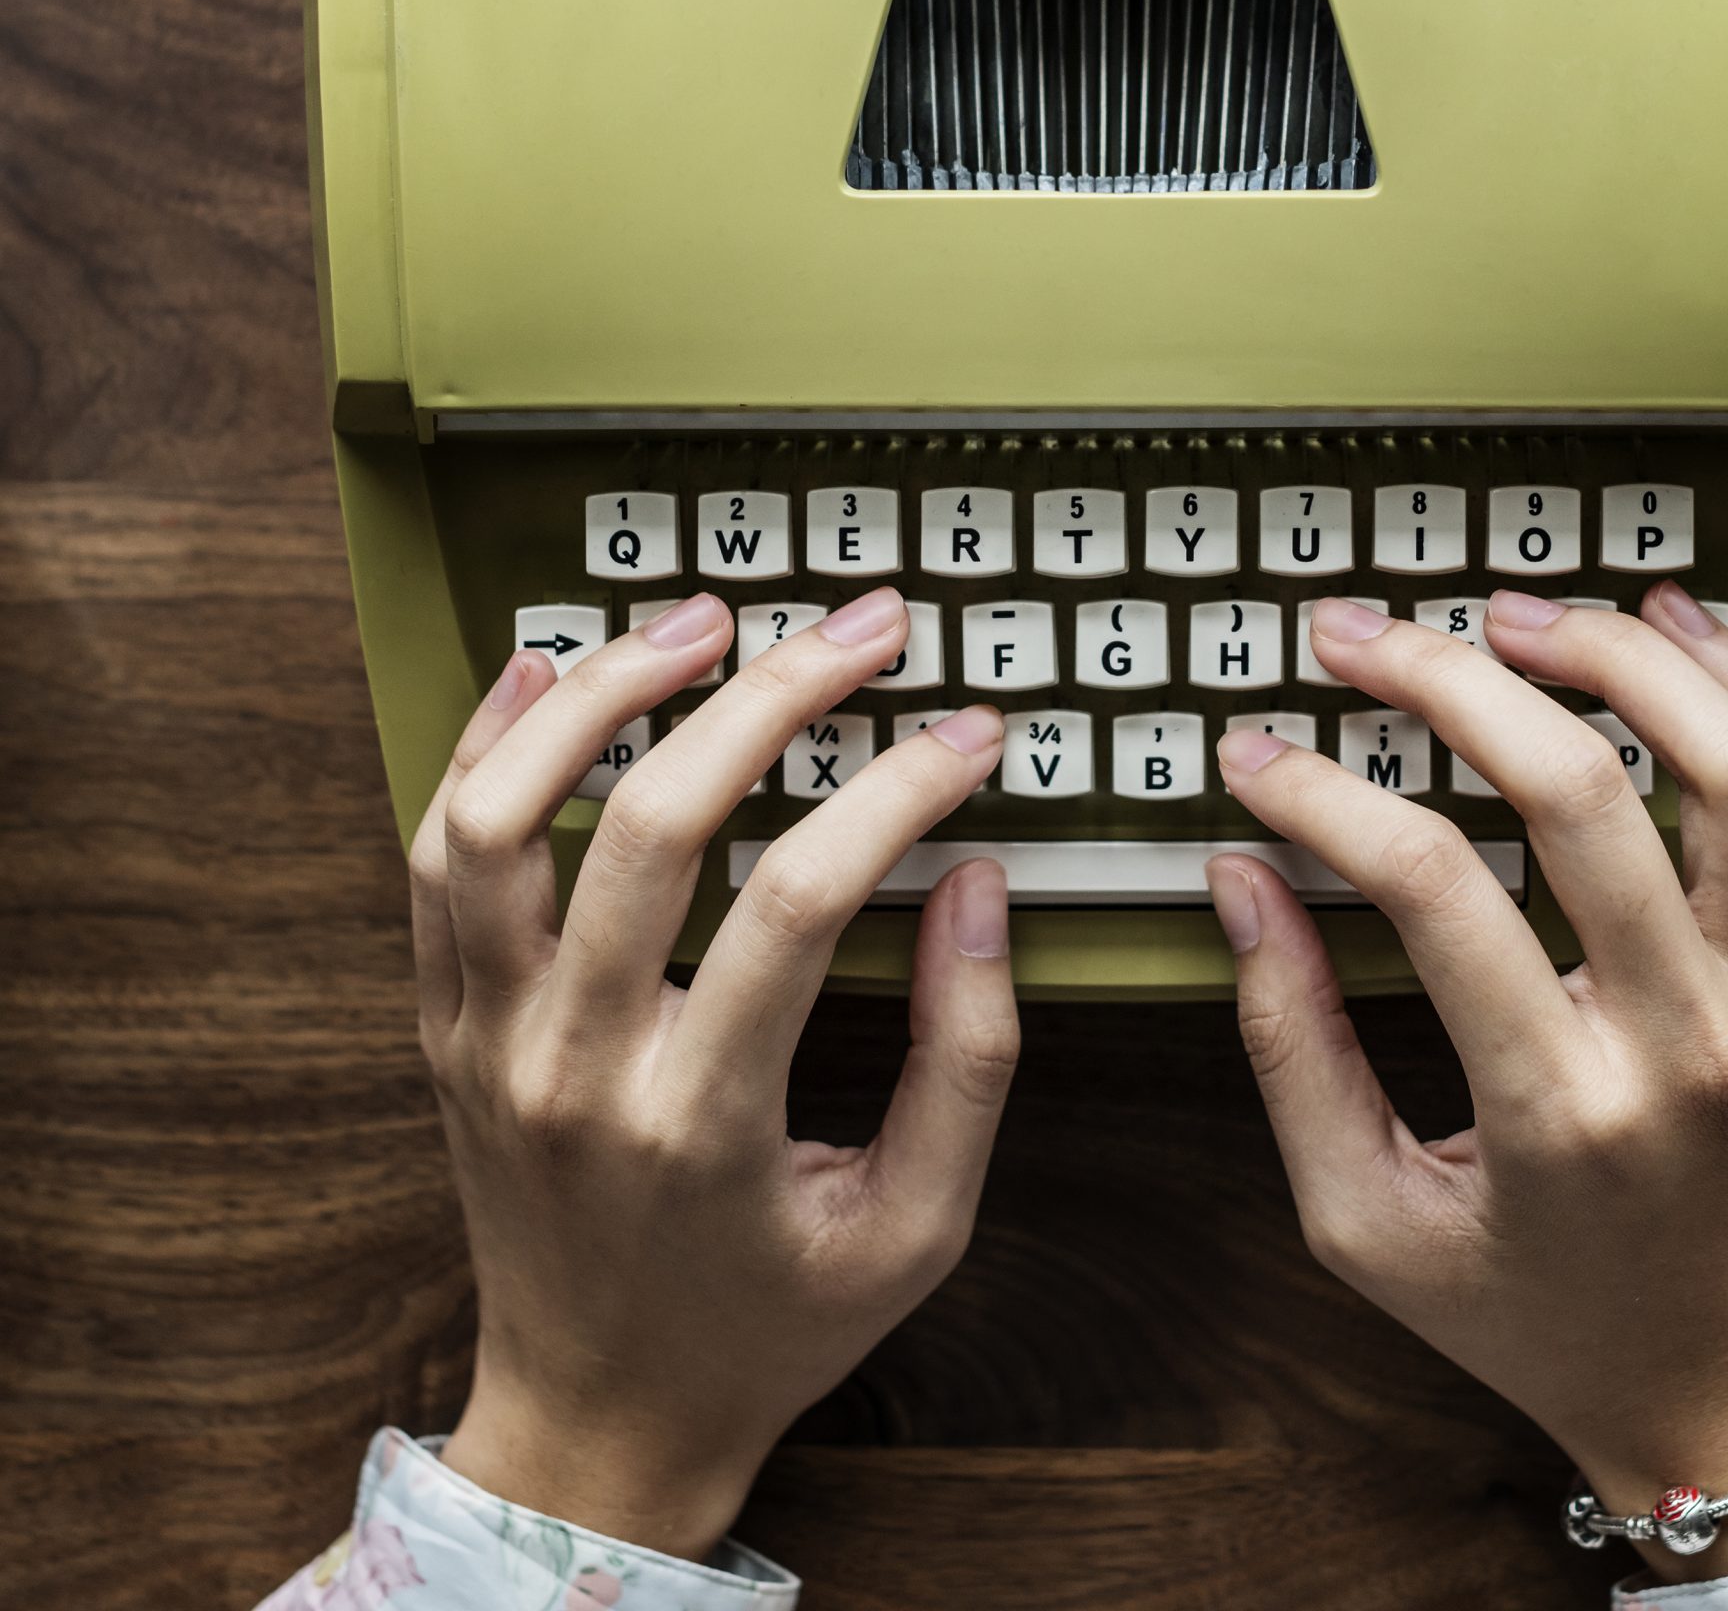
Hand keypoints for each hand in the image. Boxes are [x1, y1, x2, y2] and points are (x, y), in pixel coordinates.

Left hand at [409, 586, 1017, 1560]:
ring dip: (603, 695)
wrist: (596, 1421)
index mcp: (702, 1125)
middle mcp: (575, 1070)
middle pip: (655, 825)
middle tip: (861, 627)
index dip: (900, 790)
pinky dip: (487, 747)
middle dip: (775, 695)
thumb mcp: (916, 1231)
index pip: (803, 901)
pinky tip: (552, 668)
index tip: (968, 734)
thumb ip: (968, 1061)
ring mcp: (490, 1041)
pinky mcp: (448, 1025)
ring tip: (700, 620)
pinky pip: (437, 858)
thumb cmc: (765, 1326)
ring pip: (503, 819)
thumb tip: (976, 886)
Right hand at [1205, 584, 1727, 1580]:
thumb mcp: (1368, 1225)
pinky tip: (1667, 622)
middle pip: (1575, 791)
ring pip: (1726, 764)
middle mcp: (1686, 1040)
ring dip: (1614, 656)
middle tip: (1355, 634)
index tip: (1256, 753)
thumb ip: (1295, 1046)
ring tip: (1510, 612)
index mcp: (1562, 1113)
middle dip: (1444, 680)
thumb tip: (1241, 880)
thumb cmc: (1542, 1321)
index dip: (1322, 793)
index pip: (1430, 887)